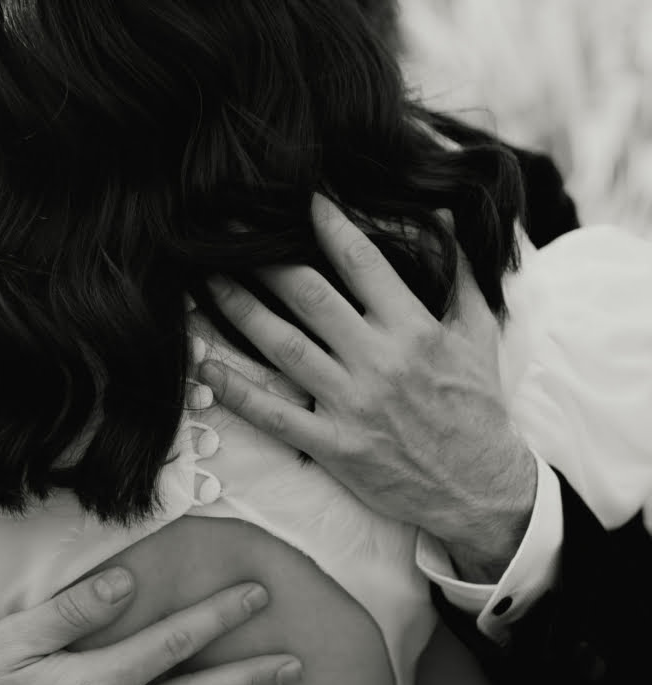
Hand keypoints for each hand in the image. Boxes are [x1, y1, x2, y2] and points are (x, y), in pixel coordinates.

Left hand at [198, 195, 536, 580]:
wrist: (480, 488)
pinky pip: (275, 415)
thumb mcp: (479, 332)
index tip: (299, 197)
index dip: (328, 224)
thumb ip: (459, 271)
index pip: (362, 262)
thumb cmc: (476, 405)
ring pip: (284, 347)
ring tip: (204, 280)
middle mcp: (379, 362)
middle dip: (265, 257)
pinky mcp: (334, 446)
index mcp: (414, 329)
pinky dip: (237, 392)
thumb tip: (437, 212)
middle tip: (229, 226)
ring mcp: (352, 405)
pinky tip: (205, 367)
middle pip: (309, 296)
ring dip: (239, 310)